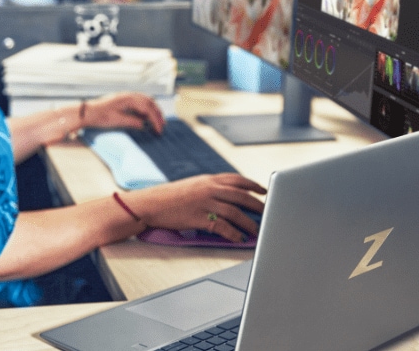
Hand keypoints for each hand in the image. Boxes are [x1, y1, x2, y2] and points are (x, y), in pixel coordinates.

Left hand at [83, 92, 165, 133]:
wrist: (88, 112)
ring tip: (158, 122)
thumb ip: (132, 122)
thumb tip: (144, 125)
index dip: (155, 119)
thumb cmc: (100, 116)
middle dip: (158, 114)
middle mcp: (129, 95)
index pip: (148, 108)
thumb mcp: (117, 121)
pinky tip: (146, 118)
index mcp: (129, 98)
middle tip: (162, 126)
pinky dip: (146, 110)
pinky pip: (140, 103)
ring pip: (146, 101)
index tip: (159, 130)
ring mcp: (127, 97)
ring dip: (153, 111)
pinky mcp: (124, 101)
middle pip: (150, 102)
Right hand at [130, 173, 266, 241]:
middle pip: (241, 196)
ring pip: (235, 212)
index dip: (253, 185)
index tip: (263, 190)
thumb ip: (210, 187)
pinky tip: (240, 238)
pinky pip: (223, 227)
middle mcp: (209, 188)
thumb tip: (227, 195)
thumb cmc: (169, 196)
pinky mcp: (199, 218)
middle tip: (267, 212)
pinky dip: (234, 233)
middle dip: (257, 205)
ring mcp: (205, 203)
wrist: (151, 203)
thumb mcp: (192, 185)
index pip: (237, 179)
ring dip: (249, 222)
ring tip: (257, 230)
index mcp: (208, 179)